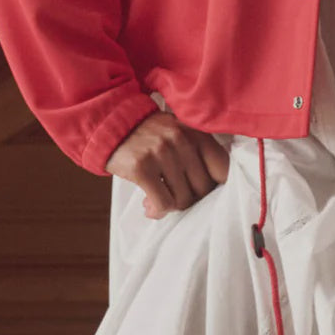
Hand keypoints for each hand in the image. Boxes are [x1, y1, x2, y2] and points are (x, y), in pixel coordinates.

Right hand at [104, 110, 230, 218]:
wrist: (112, 124)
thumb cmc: (150, 135)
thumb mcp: (179, 133)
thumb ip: (197, 153)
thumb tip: (214, 188)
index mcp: (196, 132)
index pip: (223, 167)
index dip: (218, 186)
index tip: (206, 193)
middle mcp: (182, 140)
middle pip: (203, 188)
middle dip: (191, 198)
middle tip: (176, 196)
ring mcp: (162, 152)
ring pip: (183, 199)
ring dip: (171, 205)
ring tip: (159, 199)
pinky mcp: (142, 167)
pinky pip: (162, 203)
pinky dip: (157, 210)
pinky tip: (148, 205)